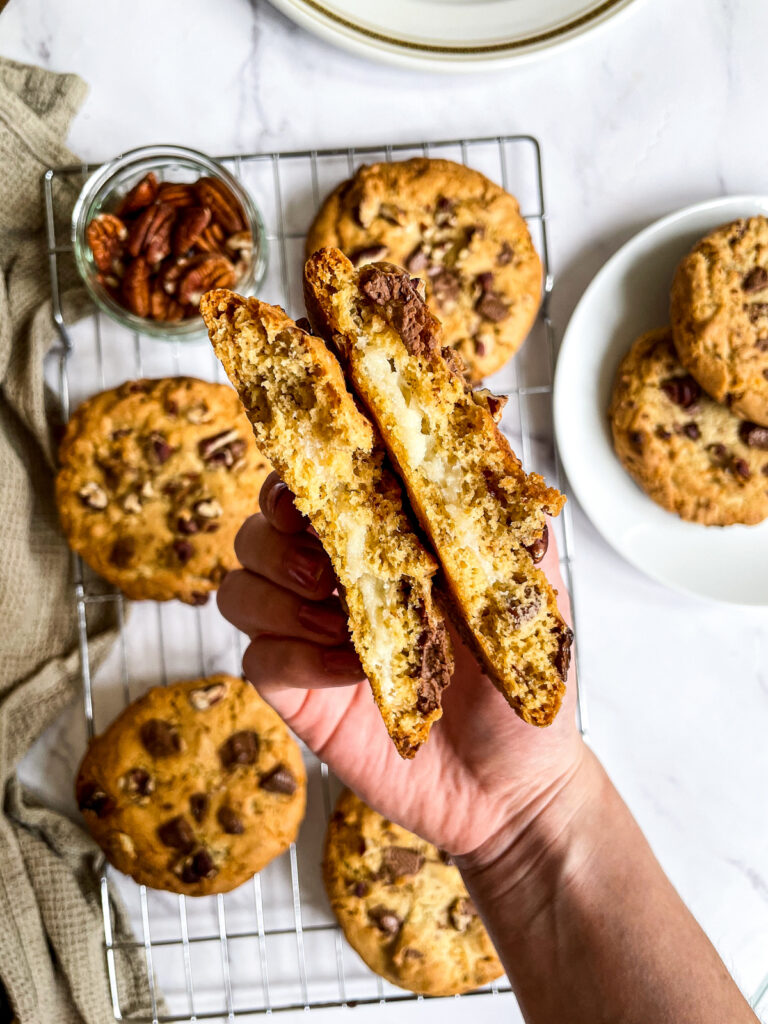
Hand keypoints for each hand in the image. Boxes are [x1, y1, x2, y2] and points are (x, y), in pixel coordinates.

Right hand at [218, 472, 584, 859]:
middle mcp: (335, 584)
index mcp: (383, 547)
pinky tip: (352, 671)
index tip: (320, 484)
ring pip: (241, 588)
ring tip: (343, 621)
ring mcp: (311, 639)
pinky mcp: (300, 694)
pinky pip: (258, 658)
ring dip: (282, 596)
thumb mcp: (526, 596)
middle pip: (257, 531)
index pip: (317, 488)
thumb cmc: (518, 688)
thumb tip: (489, 448)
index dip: (303, 475)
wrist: (511, 789)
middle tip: (328, 566)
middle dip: (278, 538)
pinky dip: (297, 655)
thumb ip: (500, 528)